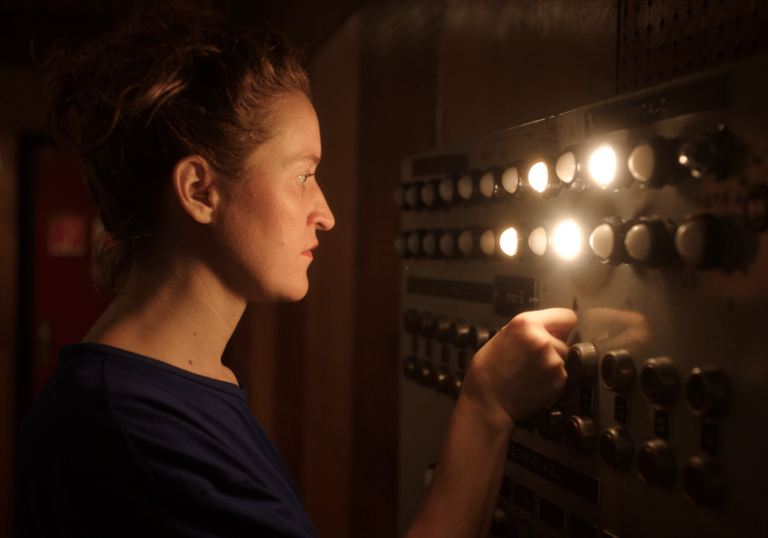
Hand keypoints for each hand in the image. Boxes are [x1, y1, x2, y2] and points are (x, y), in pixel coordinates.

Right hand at [460, 308, 576, 426]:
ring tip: (530, 370)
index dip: (561, 324)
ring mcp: (553, 361)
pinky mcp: (559, 380)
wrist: (488, 401)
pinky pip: (562, 374)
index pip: (565, 316)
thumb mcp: (501, 336)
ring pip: (563, 357)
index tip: (560, 328)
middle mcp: (543, 340)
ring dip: (552, 362)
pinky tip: (534, 380)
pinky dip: (552, 378)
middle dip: (553, 346)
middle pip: (564, 339)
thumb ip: (527, 329)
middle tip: (532, 357)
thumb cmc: (488, 372)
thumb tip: (545, 328)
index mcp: (526, 324)